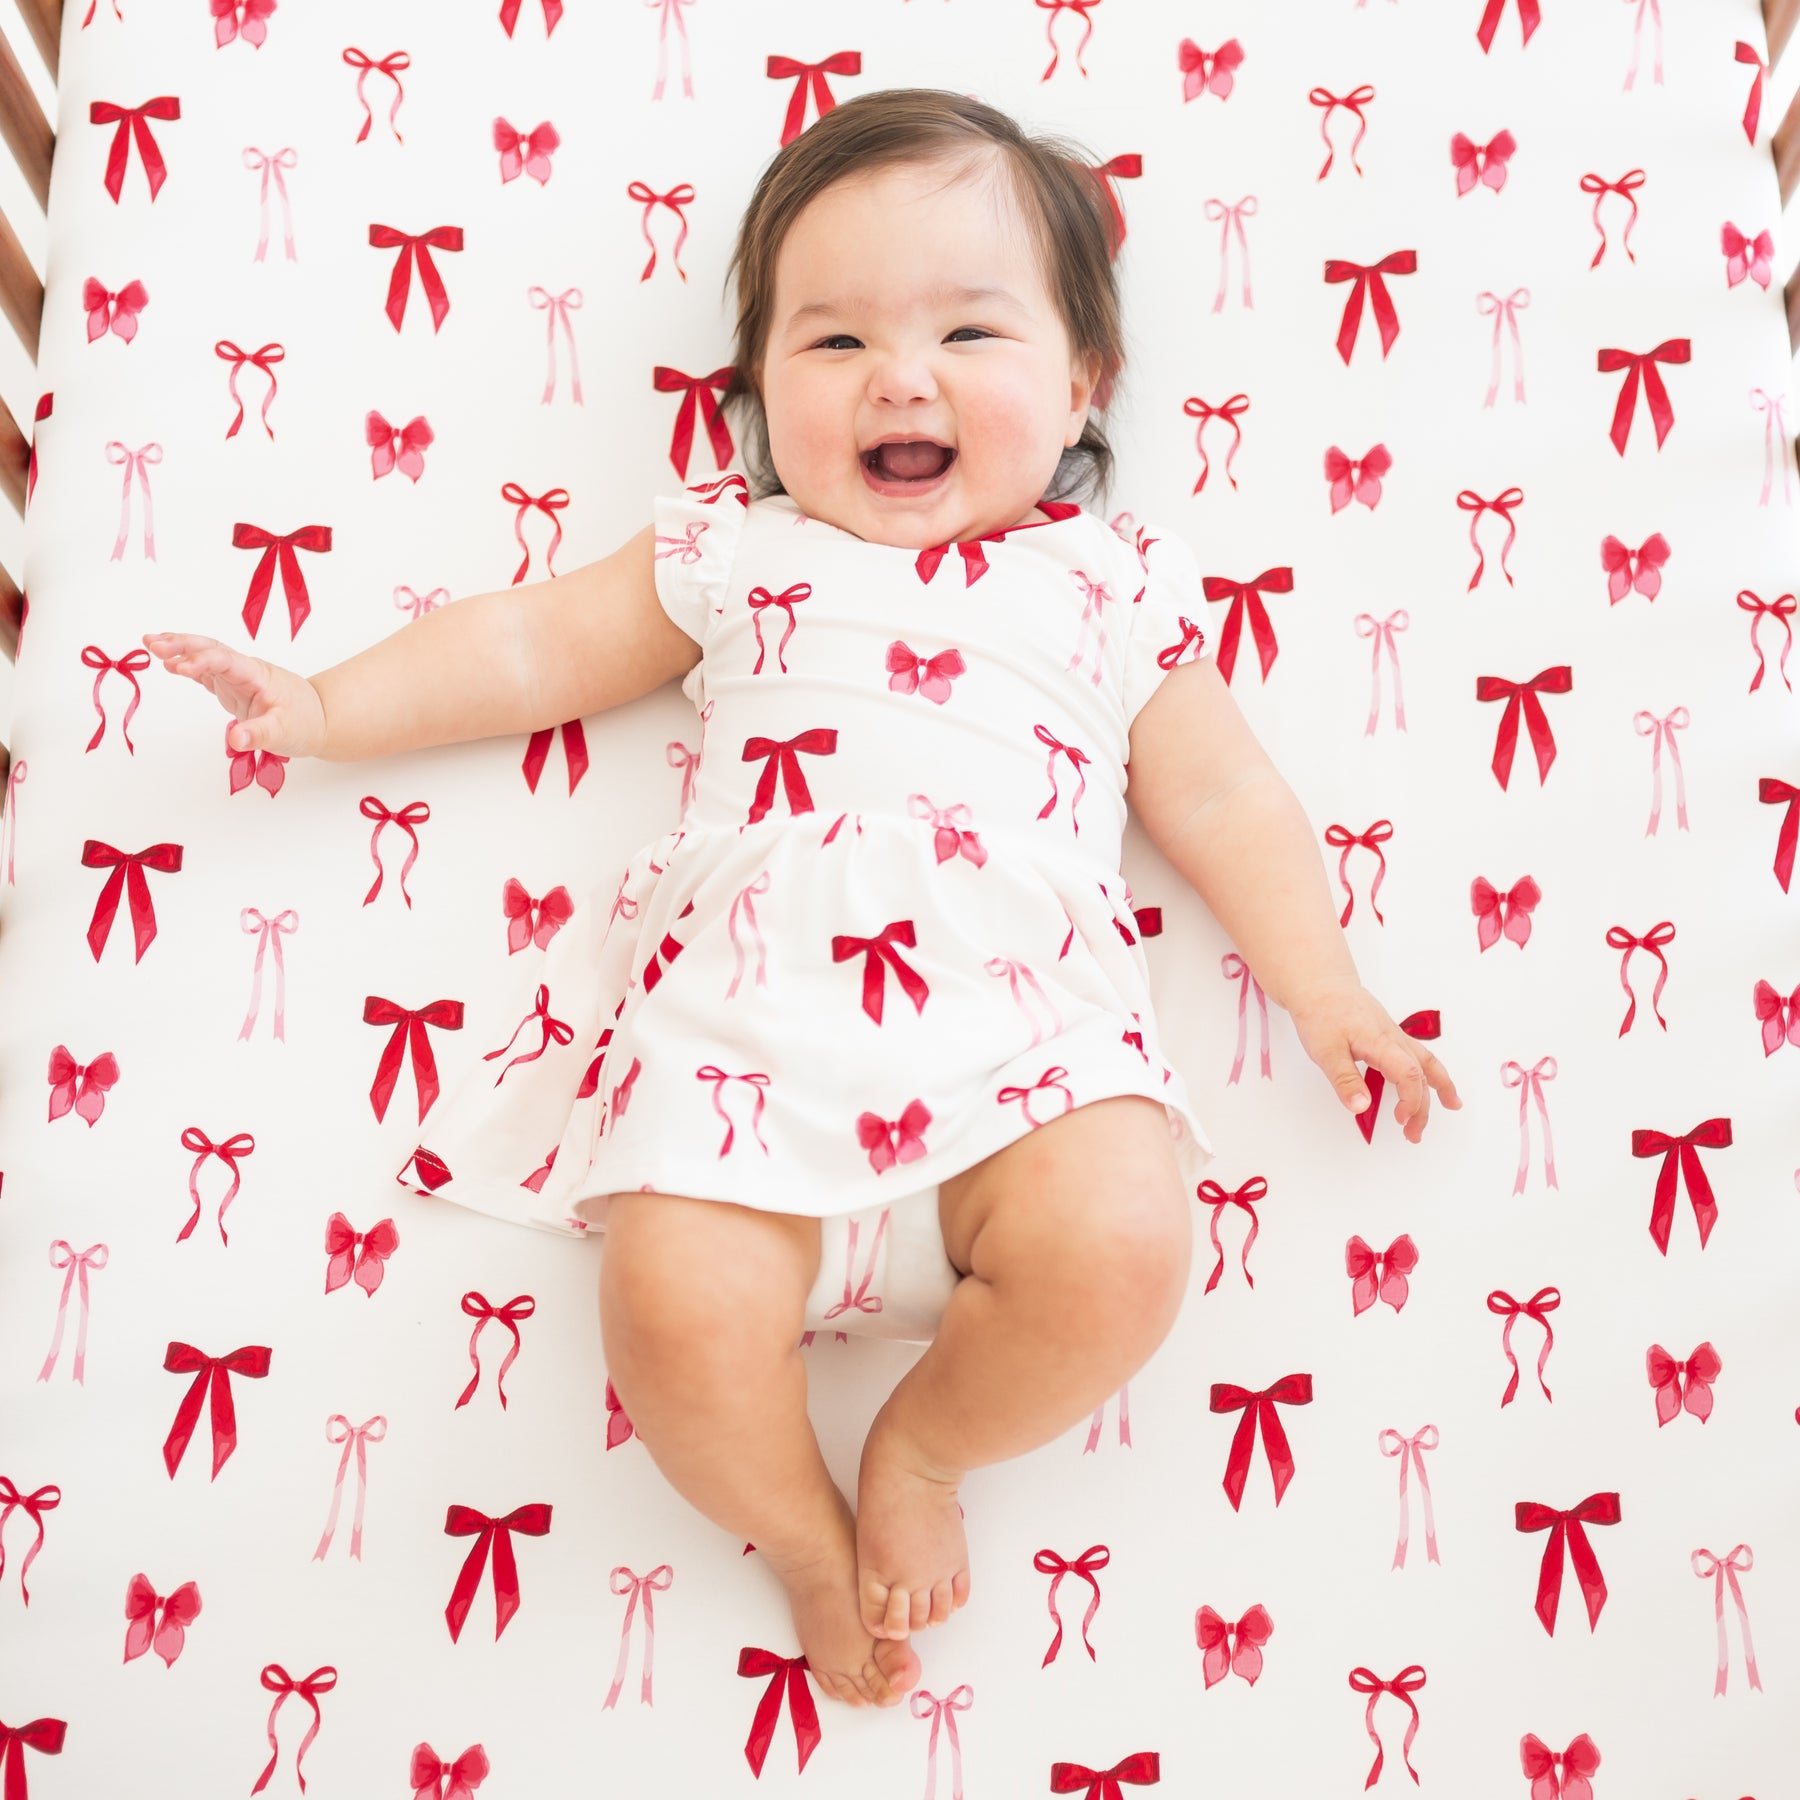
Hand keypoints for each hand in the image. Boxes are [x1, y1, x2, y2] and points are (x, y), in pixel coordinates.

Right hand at [143, 631, 326, 758]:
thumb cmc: (304, 722)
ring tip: (149, 644)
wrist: (317, 718)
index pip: (226, 661)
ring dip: (180, 649)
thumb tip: (236, 740)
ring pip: (206, 655)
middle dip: (182, 644)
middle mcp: (244, 671)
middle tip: (152, 643)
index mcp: (258, 676)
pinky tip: (167, 662)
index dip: (202, 661)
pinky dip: (187, 666)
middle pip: (211, 649)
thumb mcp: (284, 733)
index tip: (179, 666)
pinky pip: (206, 671)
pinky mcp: (231, 687)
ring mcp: (236, 677)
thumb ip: (259, 734)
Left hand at [1287, 981, 1460, 1143]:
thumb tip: (1361, 1107)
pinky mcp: (1389, 1035)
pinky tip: (1433, 1082)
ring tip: (1453, 1106)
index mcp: (1380, 1042)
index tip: (1401, 1121)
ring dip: (1439, 1086)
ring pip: (1425, 1062)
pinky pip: (1418, 1054)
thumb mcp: (1324, 1050)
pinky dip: (1430, 1071)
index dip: (1410, 1100)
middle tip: (1413, 1135)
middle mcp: (1394, 1039)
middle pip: (1420, 1075)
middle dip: (1422, 1108)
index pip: (1408, 1074)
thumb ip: (1345, 1080)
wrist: (1320, 984)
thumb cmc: (1321, 1013)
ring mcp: (1394, 1036)